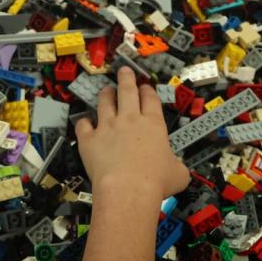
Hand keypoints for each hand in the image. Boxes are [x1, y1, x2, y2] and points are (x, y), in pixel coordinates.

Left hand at [75, 67, 189, 200]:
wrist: (128, 189)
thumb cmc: (155, 182)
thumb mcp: (178, 173)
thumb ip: (176, 165)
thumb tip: (176, 169)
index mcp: (153, 124)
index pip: (150, 99)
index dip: (147, 90)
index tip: (145, 87)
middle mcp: (129, 120)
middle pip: (127, 91)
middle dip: (126, 78)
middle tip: (125, 71)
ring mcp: (107, 127)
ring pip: (104, 102)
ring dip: (105, 94)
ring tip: (106, 90)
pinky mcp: (89, 139)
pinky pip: (83, 125)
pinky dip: (83, 122)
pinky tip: (84, 122)